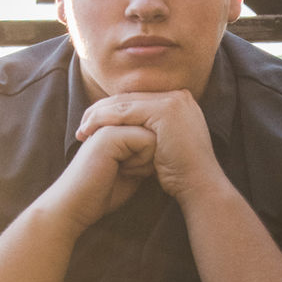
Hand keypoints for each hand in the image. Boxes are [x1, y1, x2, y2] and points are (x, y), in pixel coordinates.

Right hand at [36, 124, 156, 234]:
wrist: (74, 207)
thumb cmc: (102, 194)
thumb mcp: (133, 170)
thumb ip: (147, 153)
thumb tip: (170, 146)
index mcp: (115, 128)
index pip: (154, 133)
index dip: (150, 157)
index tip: (127, 172)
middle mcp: (112, 122)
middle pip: (156, 132)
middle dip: (149, 157)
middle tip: (124, 171)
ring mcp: (110, 125)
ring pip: (154, 135)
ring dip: (145, 160)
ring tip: (121, 171)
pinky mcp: (109, 134)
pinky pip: (147, 141)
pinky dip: (141, 162)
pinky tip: (120, 170)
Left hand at [76, 90, 223, 202]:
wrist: (199, 185)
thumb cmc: (180, 173)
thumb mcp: (163, 145)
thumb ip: (150, 131)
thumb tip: (125, 129)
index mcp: (179, 101)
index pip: (137, 100)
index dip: (112, 110)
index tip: (91, 124)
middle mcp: (178, 96)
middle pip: (129, 98)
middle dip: (102, 110)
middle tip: (81, 125)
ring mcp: (173, 101)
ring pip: (124, 103)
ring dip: (98, 115)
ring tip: (82, 129)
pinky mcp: (165, 110)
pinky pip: (125, 112)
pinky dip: (105, 120)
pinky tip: (90, 130)